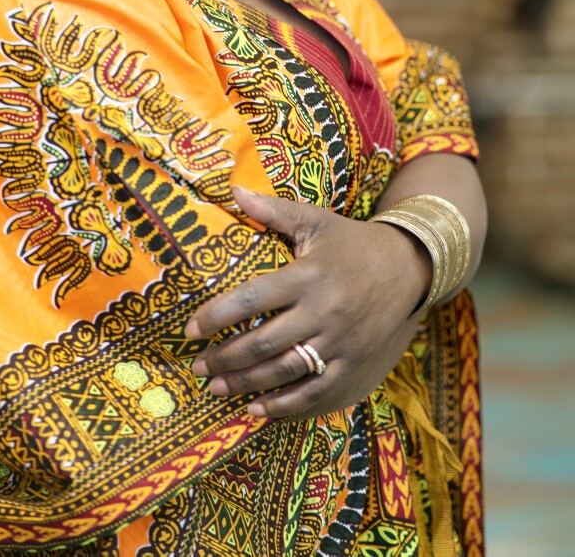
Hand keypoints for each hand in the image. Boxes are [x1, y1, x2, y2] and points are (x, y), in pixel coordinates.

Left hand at [184, 185, 430, 419]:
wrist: (408, 266)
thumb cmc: (351, 242)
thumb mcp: (315, 220)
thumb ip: (273, 211)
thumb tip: (233, 189)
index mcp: (307, 276)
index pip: (252, 299)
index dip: (217, 316)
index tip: (190, 329)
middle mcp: (322, 312)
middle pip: (264, 342)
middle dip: (226, 358)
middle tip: (197, 367)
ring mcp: (340, 342)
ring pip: (286, 371)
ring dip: (247, 383)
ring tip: (217, 389)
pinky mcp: (354, 364)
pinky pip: (316, 392)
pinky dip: (284, 405)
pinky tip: (256, 409)